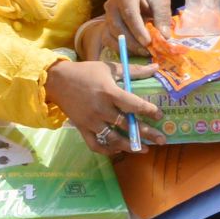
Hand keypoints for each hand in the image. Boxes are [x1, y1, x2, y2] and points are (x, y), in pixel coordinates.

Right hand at [44, 57, 165, 156]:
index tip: (159, 116)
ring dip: (131, 145)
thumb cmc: (86, 72)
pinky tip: (119, 150)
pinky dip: (107, 150)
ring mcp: (91, 121)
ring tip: (145, 148)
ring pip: (114, 139)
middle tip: (162, 140)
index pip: (133, 104)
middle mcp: (101, 109)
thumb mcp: (110, 68)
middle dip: (147, 133)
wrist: (57, 80)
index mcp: (109, 92)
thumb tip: (156, 68)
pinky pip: (96, 145)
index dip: (149, 111)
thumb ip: (134, 71)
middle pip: (127, 125)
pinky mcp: (82, 129)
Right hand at [104, 0, 171, 51]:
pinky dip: (120, 49)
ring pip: (111, 35)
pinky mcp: (106, 26)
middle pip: (117, 27)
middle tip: (147, 51)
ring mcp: (107, 17)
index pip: (129, 14)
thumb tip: (164, 36)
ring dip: (126, 47)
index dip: (138, 30)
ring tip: (143, 52)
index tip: (148, 42)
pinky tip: (134, 52)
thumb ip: (162, 16)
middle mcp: (112, 5)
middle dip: (132, 42)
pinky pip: (108, 40)